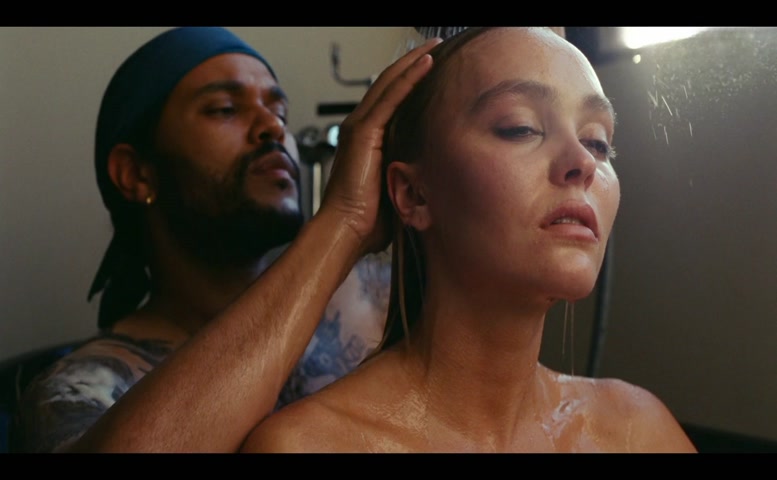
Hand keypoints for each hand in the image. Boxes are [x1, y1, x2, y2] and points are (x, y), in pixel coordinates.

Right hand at [319, 37, 440, 256]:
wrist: (344, 232)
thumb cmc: (366, 222)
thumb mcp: (395, 192)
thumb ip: (408, 177)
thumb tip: (434, 180)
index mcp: (367, 141)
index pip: (390, 100)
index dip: (409, 80)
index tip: (432, 68)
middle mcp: (360, 129)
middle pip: (388, 83)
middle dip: (412, 62)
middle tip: (435, 46)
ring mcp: (359, 128)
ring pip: (389, 83)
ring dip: (413, 62)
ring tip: (435, 46)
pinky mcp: (364, 133)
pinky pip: (390, 97)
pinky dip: (409, 78)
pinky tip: (426, 63)